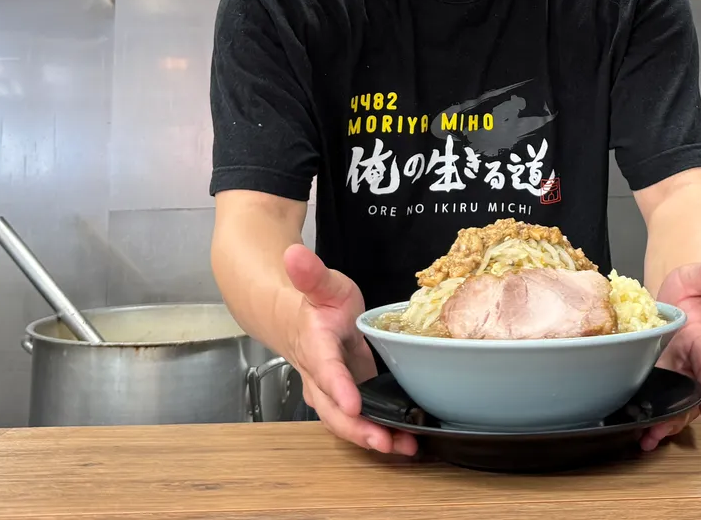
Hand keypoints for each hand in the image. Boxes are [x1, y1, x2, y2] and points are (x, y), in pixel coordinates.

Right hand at [282, 244, 417, 455]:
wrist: (297, 320)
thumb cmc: (316, 303)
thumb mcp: (321, 284)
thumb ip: (311, 273)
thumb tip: (294, 253)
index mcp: (316, 346)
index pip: (325, 369)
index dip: (339, 387)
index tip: (354, 403)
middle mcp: (320, 376)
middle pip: (333, 409)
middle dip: (359, 428)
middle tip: (386, 440)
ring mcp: (332, 392)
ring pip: (346, 422)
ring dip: (373, 438)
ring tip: (404, 448)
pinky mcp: (347, 399)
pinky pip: (359, 421)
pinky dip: (380, 434)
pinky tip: (406, 442)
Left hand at [640, 245, 700, 450]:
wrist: (677, 295)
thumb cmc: (690, 287)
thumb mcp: (698, 275)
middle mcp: (692, 363)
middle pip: (692, 395)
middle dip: (681, 417)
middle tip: (662, 432)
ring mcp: (675, 372)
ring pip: (675, 404)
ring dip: (664, 424)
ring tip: (647, 441)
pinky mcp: (659, 376)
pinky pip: (658, 400)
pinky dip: (648, 416)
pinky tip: (634, 430)